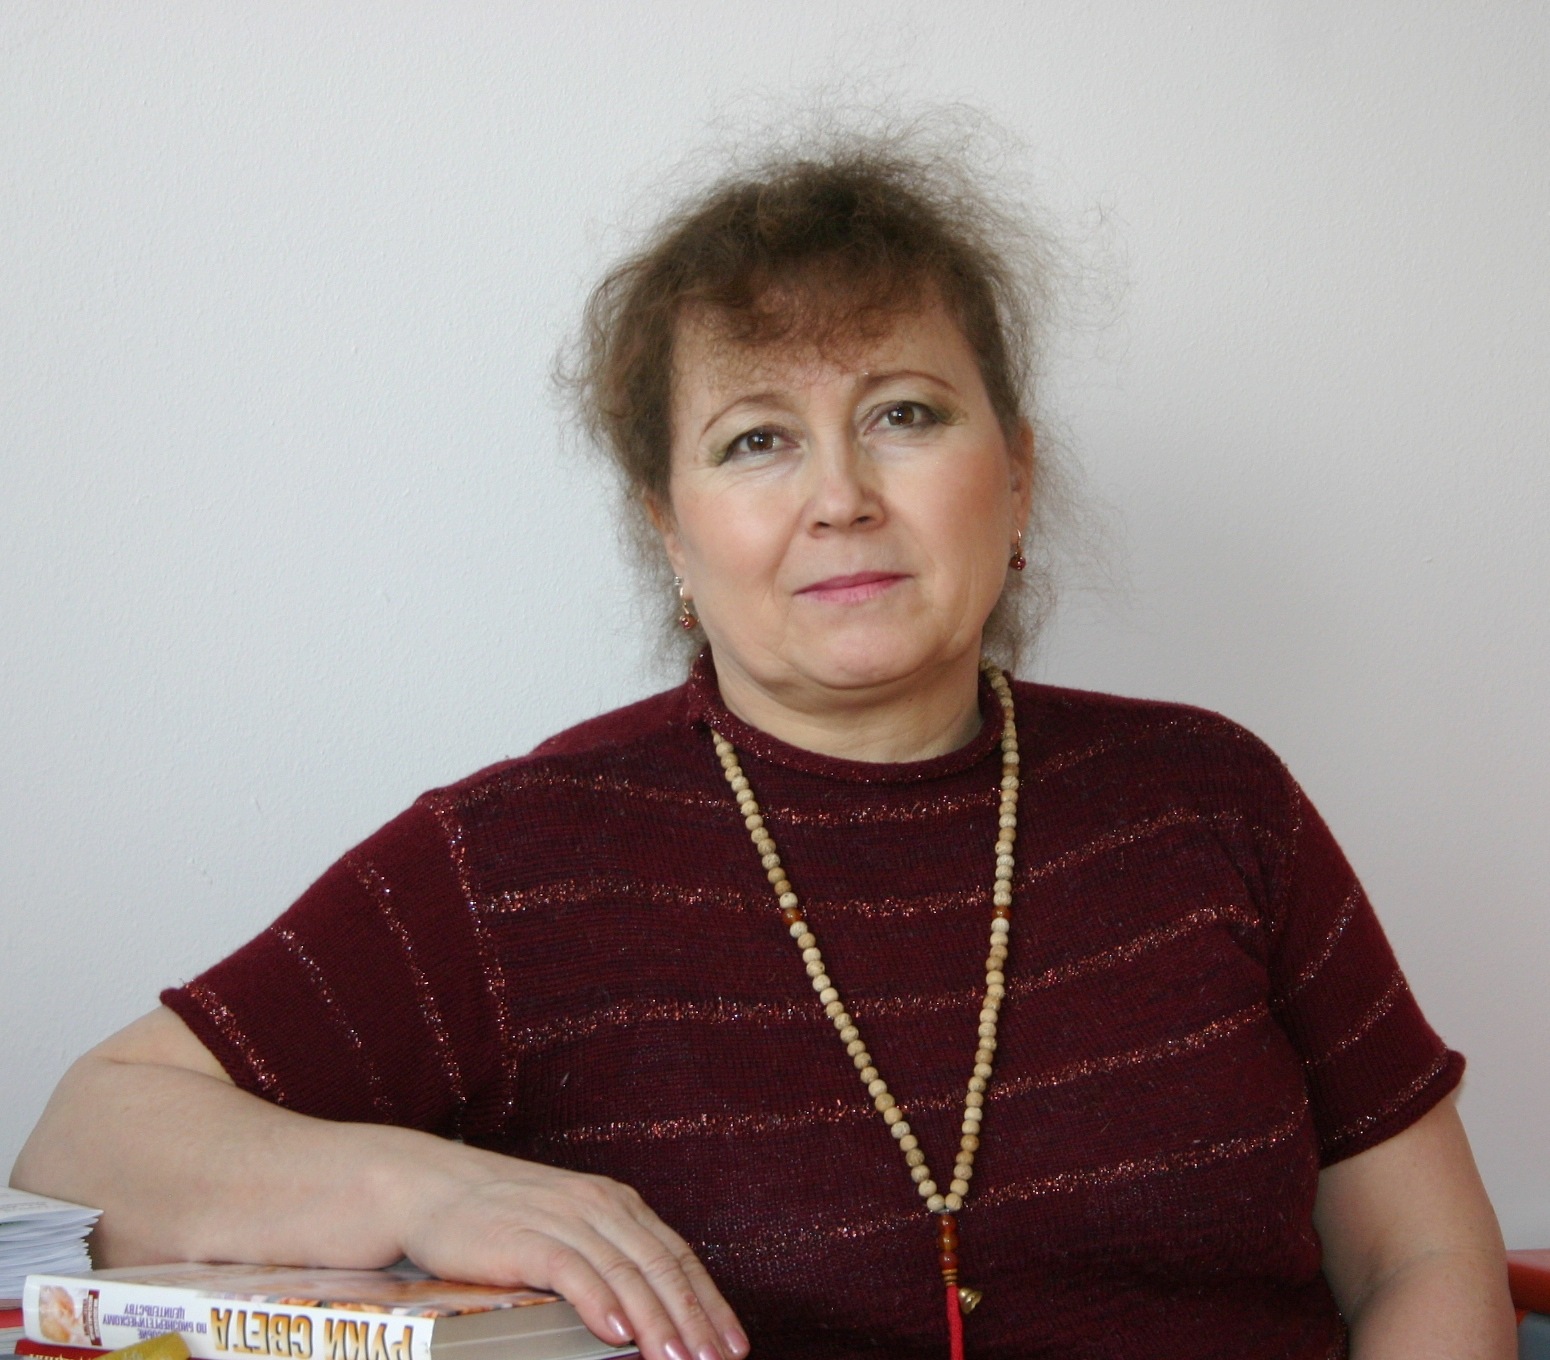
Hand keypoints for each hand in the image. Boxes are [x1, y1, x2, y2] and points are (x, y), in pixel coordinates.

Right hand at [394, 1142, 748, 1359]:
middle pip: (660, 1266)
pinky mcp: (526, 1236)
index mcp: (616, 1203)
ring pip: (624, 1272)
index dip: (710, 1300)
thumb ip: (606, 1260)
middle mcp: (598, 1205)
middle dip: (694, 1318)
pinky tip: (617, 1332)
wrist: (431, 1187)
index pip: (677, 1254)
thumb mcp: (567, 1229)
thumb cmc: (502, 1218)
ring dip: (656, 1320)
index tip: (734, 1343)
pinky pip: (571, 1270)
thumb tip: (647, 1316)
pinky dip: (598, 1301)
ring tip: (678, 1359)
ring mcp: (563, 1218)